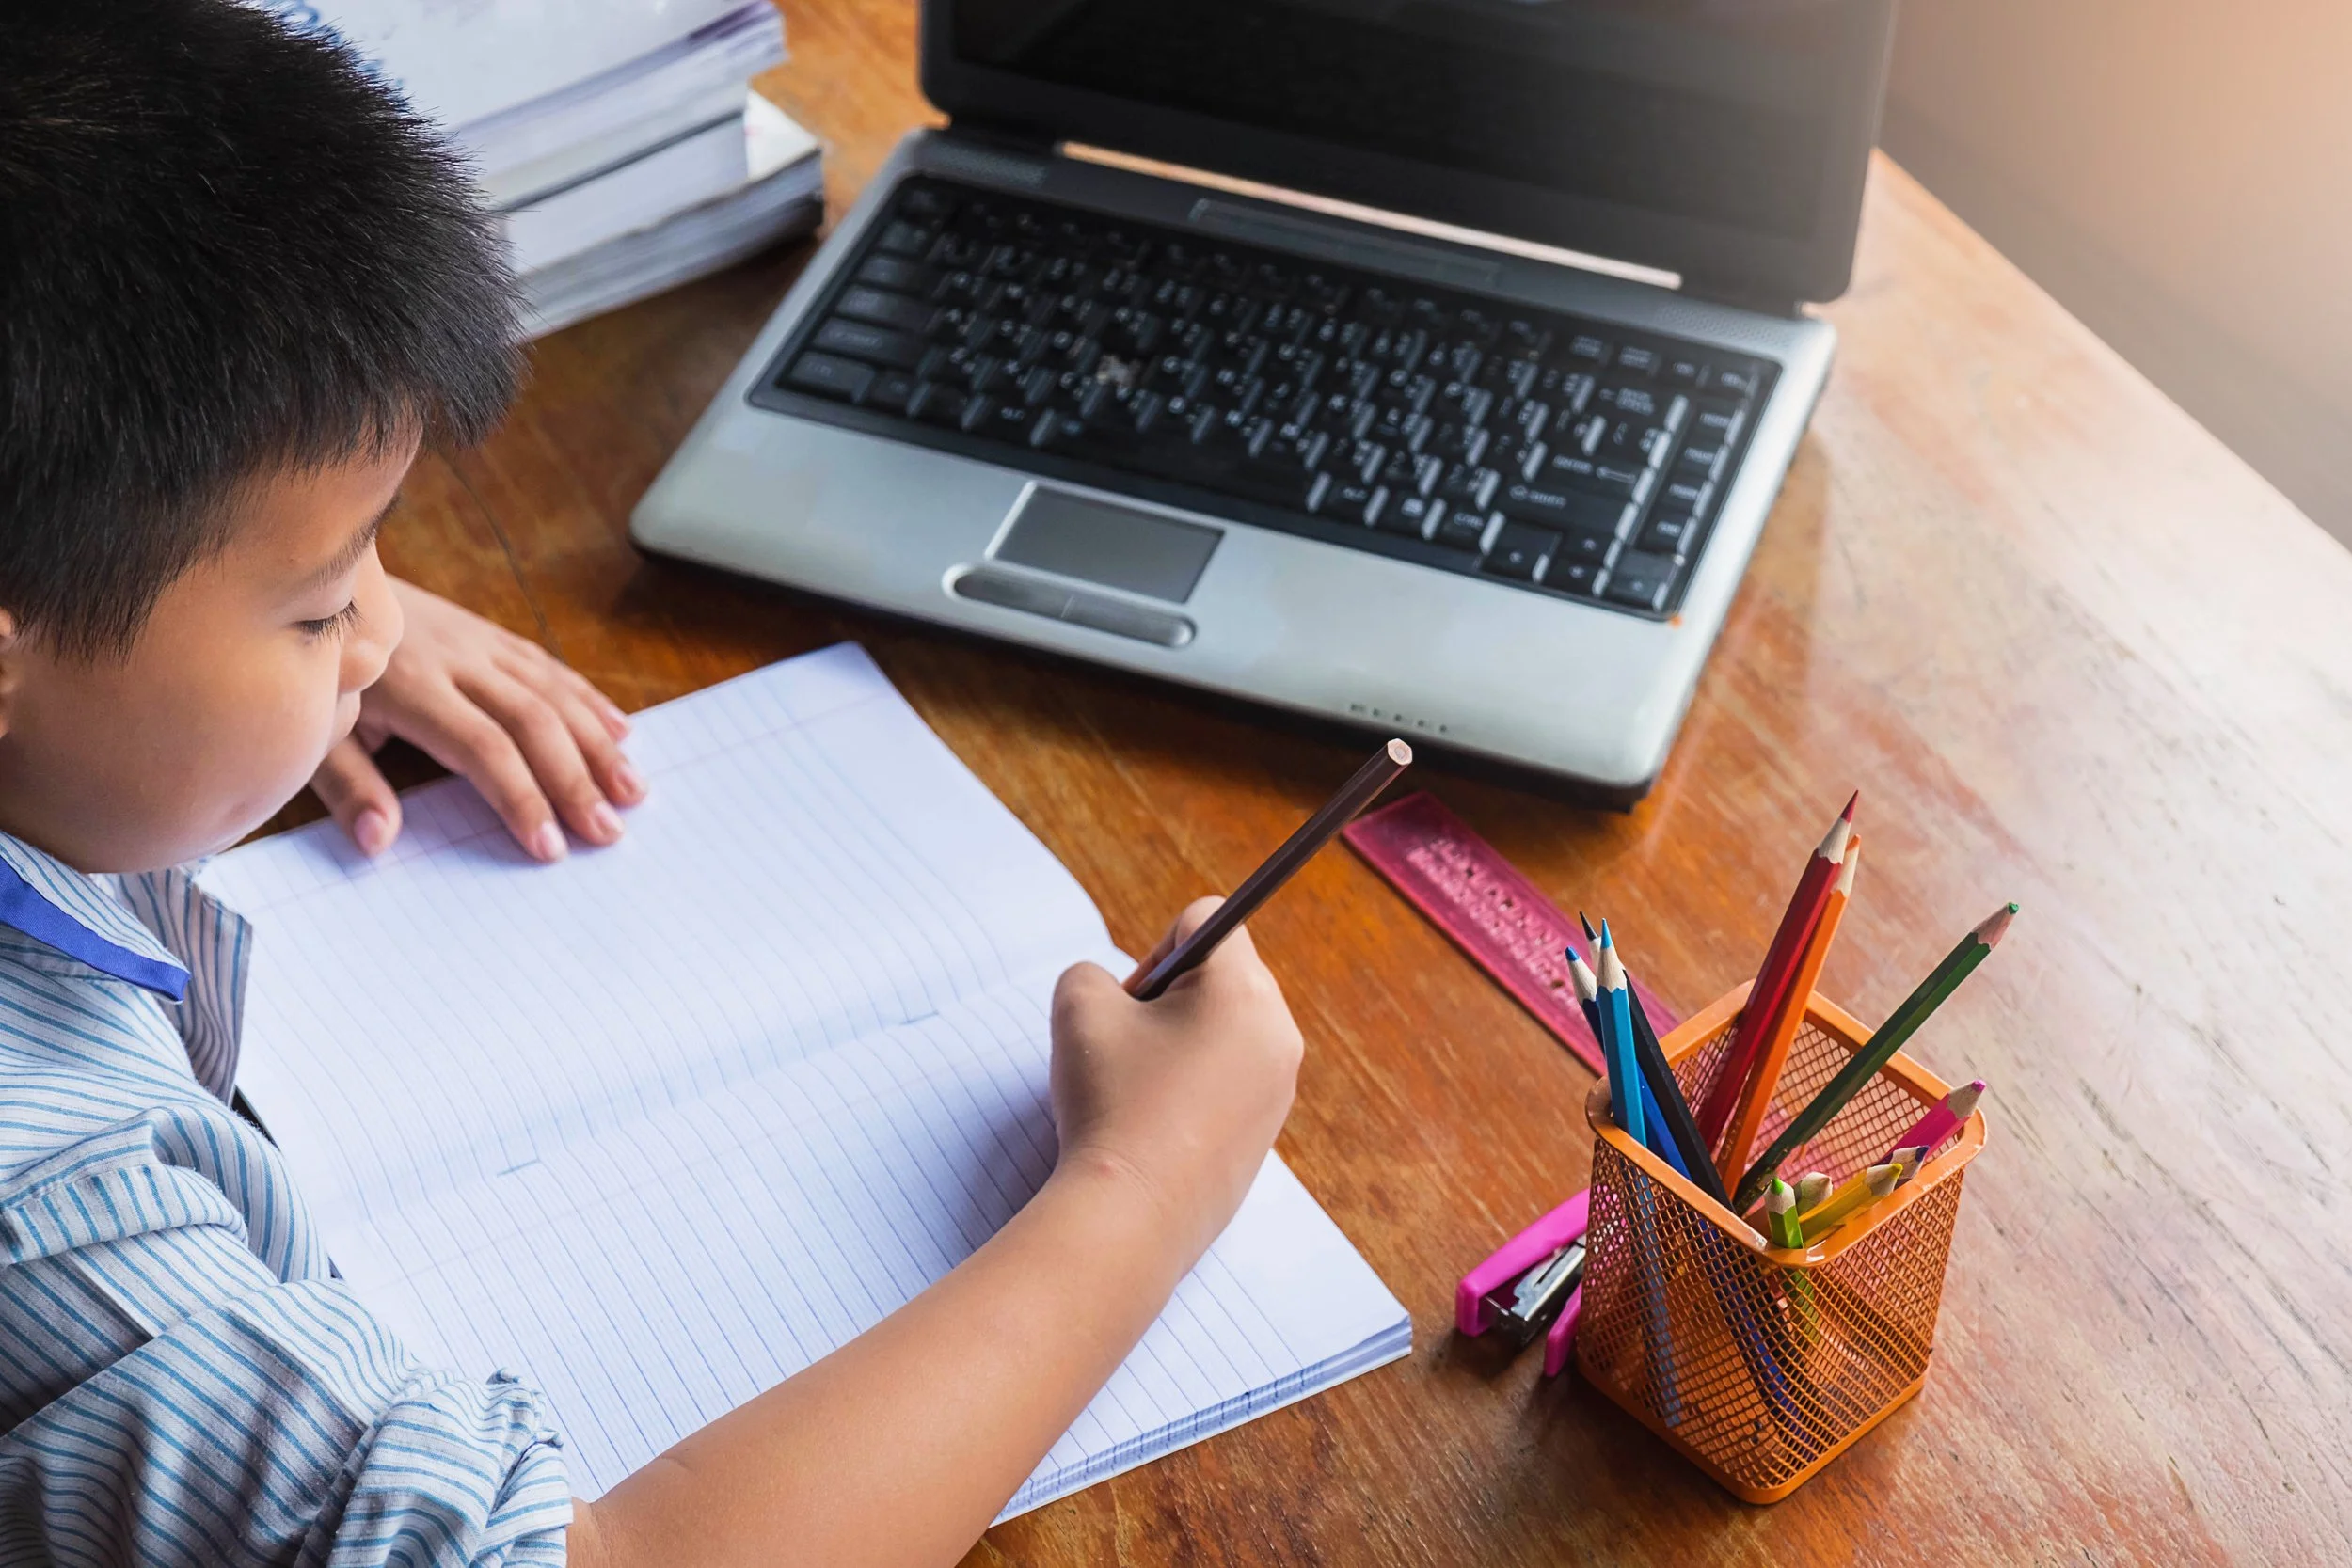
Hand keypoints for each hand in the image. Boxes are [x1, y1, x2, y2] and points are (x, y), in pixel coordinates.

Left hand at [310, 579, 643, 860]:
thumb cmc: (318, 670)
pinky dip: (591, 703)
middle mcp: (458, 661)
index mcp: (414, 688)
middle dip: (576, 780)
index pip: (483, 747)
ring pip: (554, 694)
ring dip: (599, 744)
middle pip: (534, 722)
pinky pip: (550, 669)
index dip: (521, 796)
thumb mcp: (315, 730)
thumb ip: (347, 785)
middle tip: (609, 831)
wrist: (319, 584)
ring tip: (634, 791)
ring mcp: (480, 644)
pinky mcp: (490, 636)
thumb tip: (379, 840)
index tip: (549, 846)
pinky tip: (622, 732)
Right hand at [1047, 899, 1304, 1258]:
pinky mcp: (1267, 1133)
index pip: (1209, 919)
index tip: (1133, 1001)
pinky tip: (1156, 1123)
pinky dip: (1193, 1087)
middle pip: (1223, 976)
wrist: (1131, 1216)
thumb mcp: (1078, 1008)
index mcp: (1244, 990)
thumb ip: (1092, 973)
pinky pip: (1231, 1081)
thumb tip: (1120, 996)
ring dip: (1180, 1043)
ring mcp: (1279, 1087)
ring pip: (1226, 1031)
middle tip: (1129, 1044)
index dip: (1158, 947)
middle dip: (1171, 997)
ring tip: (1139, 1088)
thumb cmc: (1109, 1102)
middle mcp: (1278, 1032)